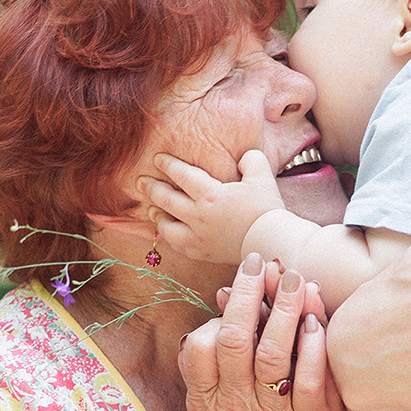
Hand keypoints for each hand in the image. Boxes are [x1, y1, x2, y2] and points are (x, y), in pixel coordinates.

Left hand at [142, 149, 284, 265]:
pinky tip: (167, 232)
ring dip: (157, 215)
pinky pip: (177, 245)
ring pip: (166, 225)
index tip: (157, 158)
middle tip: (140, 181)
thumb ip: (251, 159)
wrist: (271, 242)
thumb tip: (242, 158)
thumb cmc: (266, 208)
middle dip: (151, 188)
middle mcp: (198, 215)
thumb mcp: (262, 175)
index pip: (182, 175)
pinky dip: (169, 237)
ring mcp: (198, 237)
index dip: (168, 165)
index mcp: (210, 194)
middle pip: (166, 199)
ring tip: (151, 209)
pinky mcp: (202, 253)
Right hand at [179, 253, 342, 410]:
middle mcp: (234, 405)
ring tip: (297, 279)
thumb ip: (214, 364)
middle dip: (251, 294)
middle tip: (267, 263)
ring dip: (285, 311)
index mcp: (206, 400)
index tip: (240, 279)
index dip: (220, 309)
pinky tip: (319, 322)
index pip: (200, 346)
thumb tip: (225, 304)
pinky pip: (310, 382)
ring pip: (273, 354)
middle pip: (236, 339)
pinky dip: (314, 349)